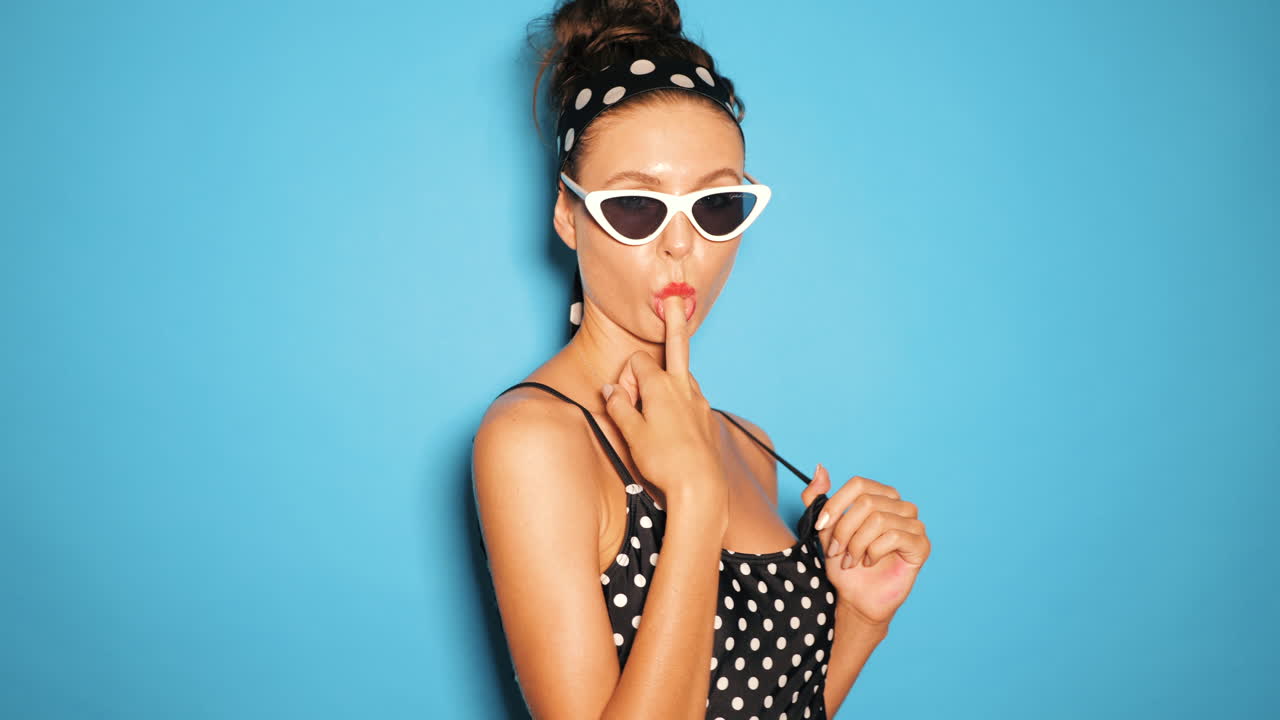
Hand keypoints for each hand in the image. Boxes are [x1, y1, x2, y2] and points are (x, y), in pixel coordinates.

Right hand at [601, 295, 728, 516]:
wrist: (700, 486)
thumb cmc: (664, 461)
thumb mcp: (631, 434)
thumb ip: (618, 407)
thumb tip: (609, 389)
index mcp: (662, 386)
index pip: (636, 362)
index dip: (625, 379)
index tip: (623, 402)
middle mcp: (684, 387)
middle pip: (677, 345)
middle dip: (673, 321)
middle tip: (674, 299)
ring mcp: (699, 401)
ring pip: (682, 375)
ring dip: (666, 379)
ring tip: (654, 400)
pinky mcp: (706, 417)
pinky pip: (690, 397)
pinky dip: (678, 398)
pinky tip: (670, 421)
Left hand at [800, 464, 929, 625]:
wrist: (856, 597)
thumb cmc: (843, 563)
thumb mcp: (823, 529)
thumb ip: (817, 498)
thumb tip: (819, 468)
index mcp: (880, 496)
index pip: (858, 484)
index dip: (837, 504)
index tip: (819, 527)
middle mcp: (901, 506)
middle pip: (867, 502)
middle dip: (844, 529)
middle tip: (836, 551)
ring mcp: (914, 524)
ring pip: (878, 520)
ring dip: (856, 543)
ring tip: (850, 560)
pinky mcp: (922, 545)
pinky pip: (894, 537)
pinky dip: (873, 551)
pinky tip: (869, 562)